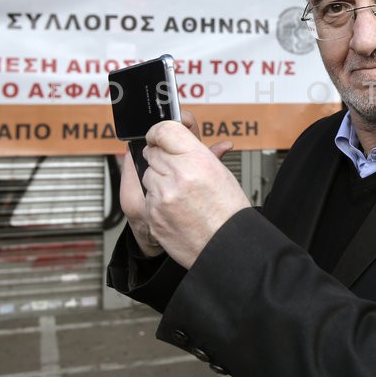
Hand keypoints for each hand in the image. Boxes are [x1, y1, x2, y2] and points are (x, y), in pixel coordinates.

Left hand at [140, 120, 248, 268]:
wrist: (225, 247)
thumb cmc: (227, 212)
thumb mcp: (221, 174)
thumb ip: (201, 151)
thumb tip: (187, 129)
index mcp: (198, 159)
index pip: (165, 130)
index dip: (160, 132)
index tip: (159, 136)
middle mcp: (178, 174)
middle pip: (153, 152)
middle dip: (161, 159)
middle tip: (175, 169)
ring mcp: (163, 195)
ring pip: (148, 175)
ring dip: (158, 180)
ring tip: (179, 193)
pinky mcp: (152, 213)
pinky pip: (148, 197)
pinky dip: (156, 200)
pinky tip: (174, 208)